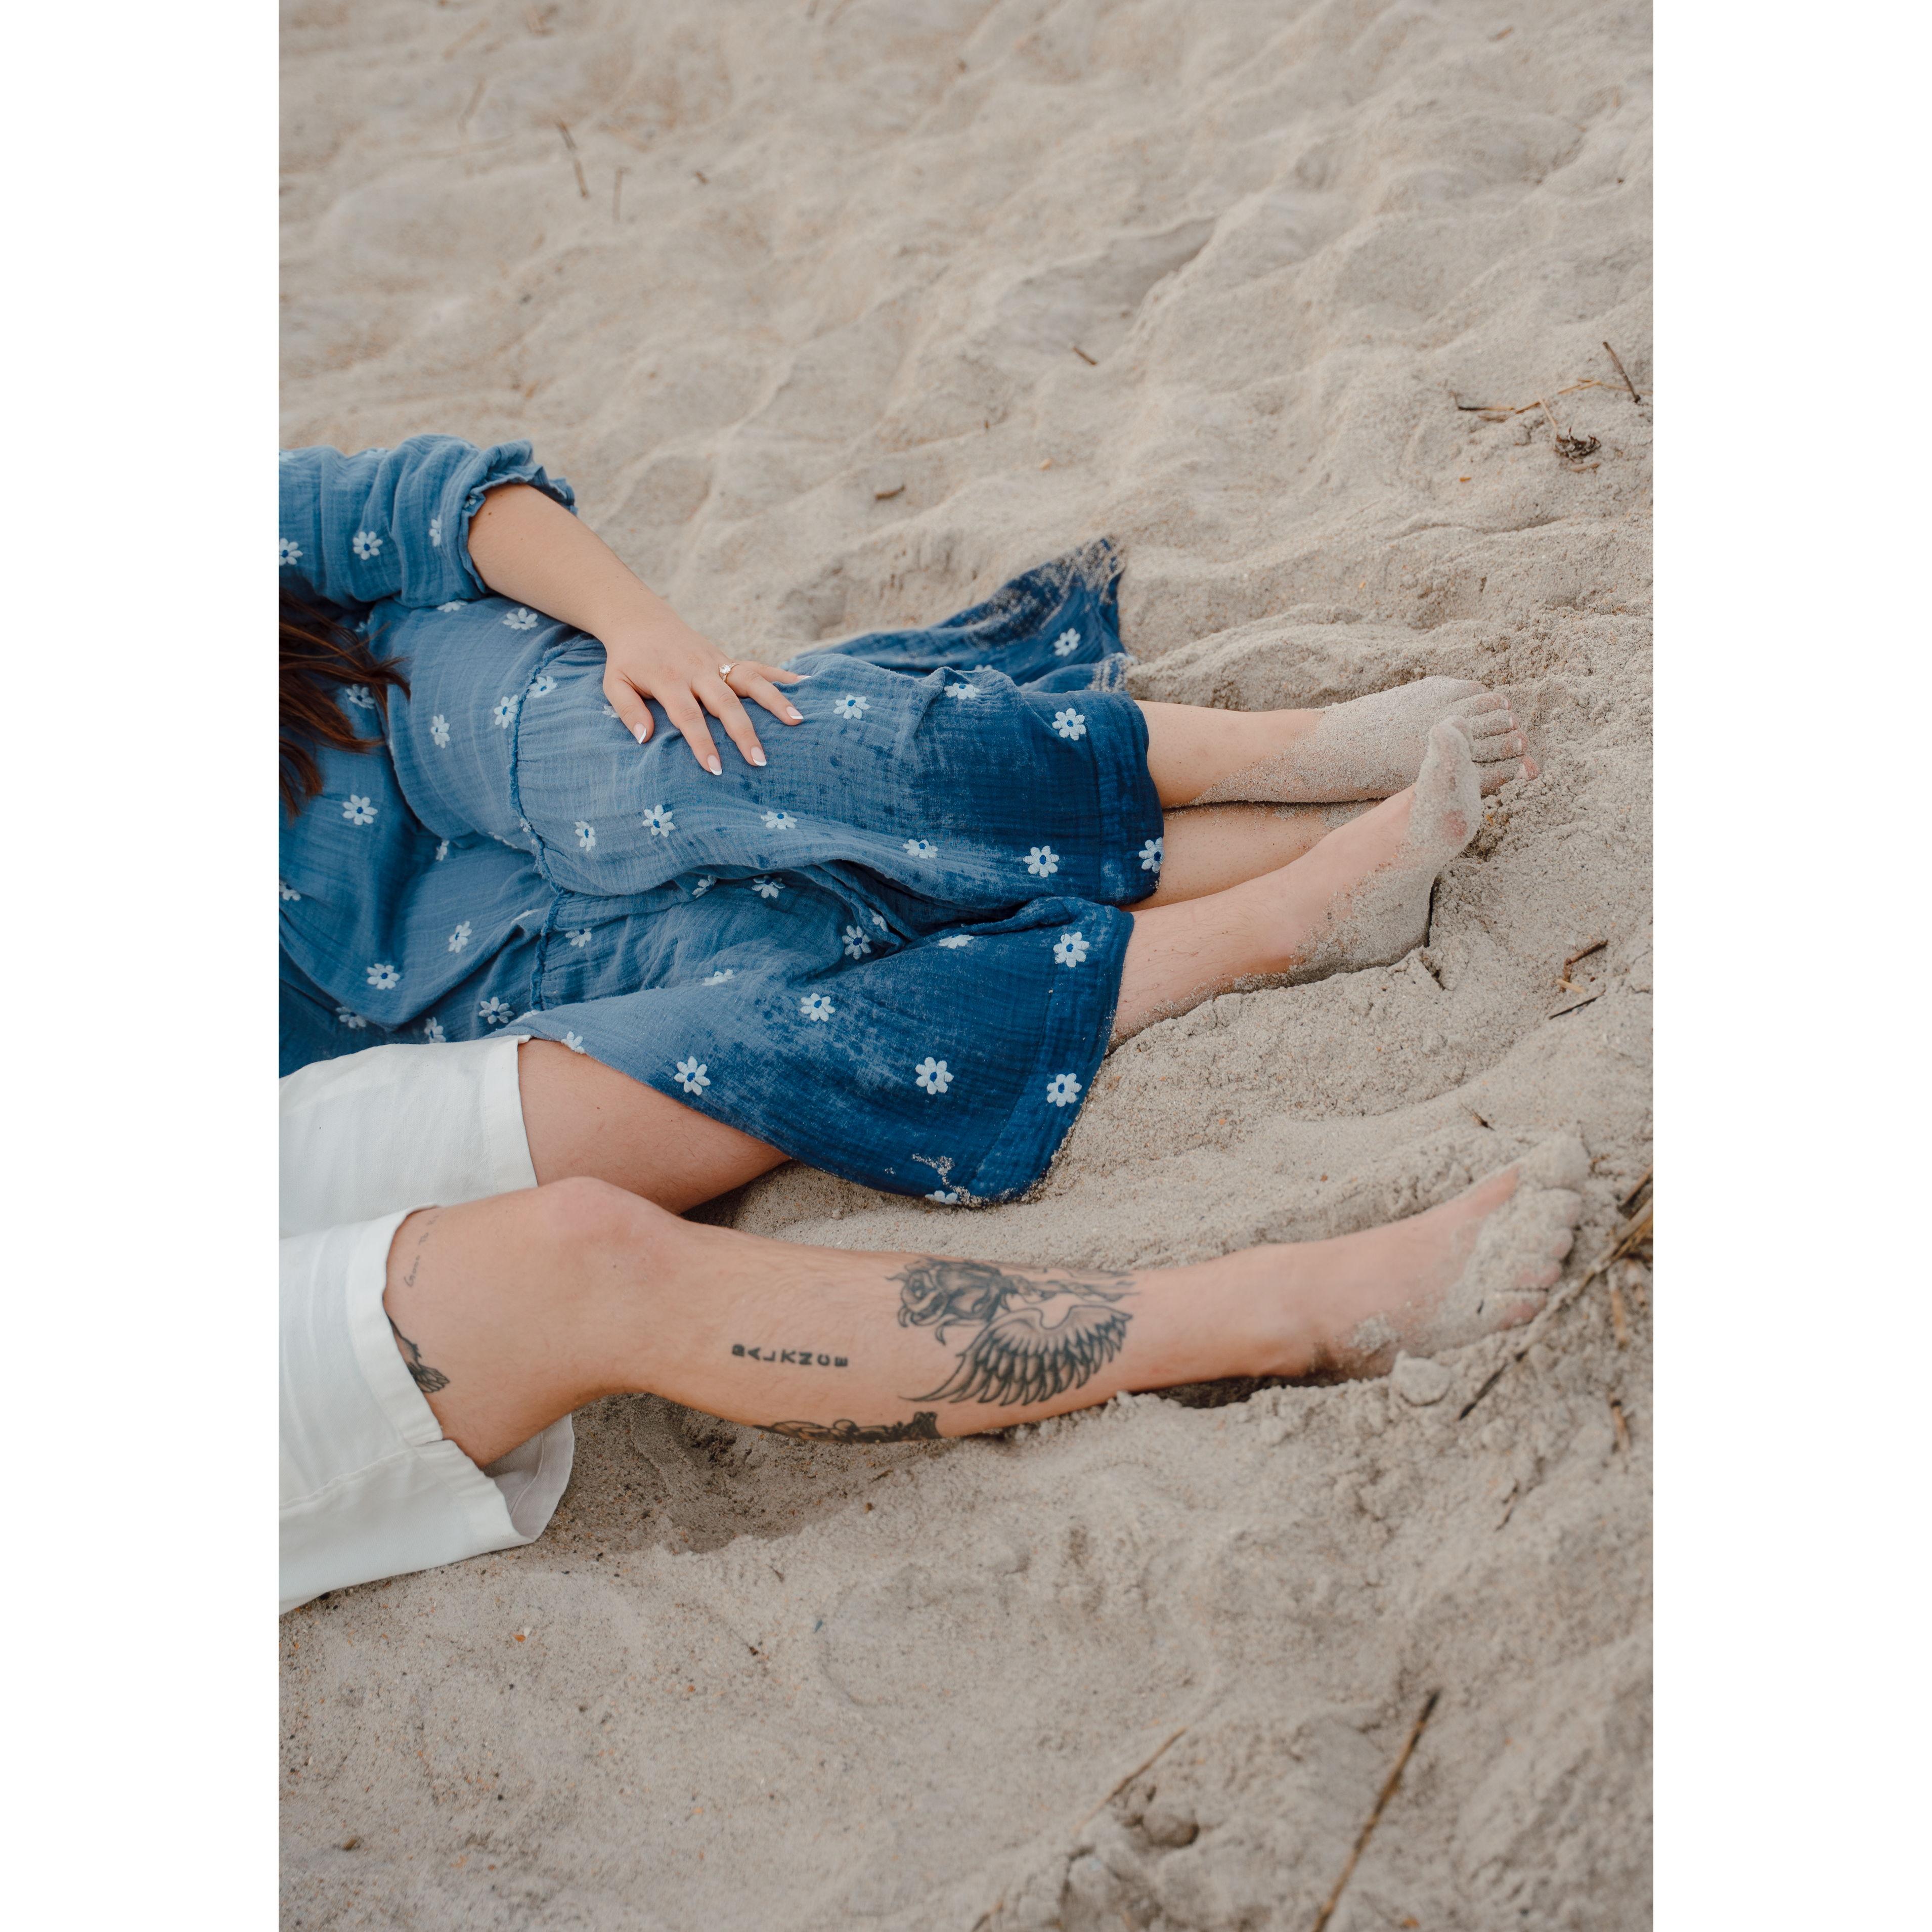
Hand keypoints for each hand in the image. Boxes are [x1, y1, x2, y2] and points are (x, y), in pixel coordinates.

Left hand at [599, 615, 805, 772]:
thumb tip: (644, 738)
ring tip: (797, 722)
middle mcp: (697, 670)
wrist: (640, 620)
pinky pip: (757, 666)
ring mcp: (715, 662)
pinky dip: (781, 675)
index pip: (688, 716)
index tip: (716, 769)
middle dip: (744, 732)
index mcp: (669, 680)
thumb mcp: (614, 683)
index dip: (702, 743)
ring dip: (774, 701)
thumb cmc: (627, 660)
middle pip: (725, 703)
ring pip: (749, 680)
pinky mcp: (726, 657)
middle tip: (759, 760)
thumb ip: (627, 709)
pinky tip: (806, 685)